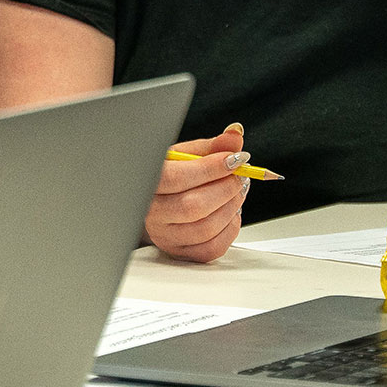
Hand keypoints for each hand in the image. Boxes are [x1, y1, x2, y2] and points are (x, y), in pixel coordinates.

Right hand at [144, 123, 249, 263]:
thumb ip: (213, 146)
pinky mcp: (181, 252)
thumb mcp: (187, 155)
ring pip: (205, 228)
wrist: (161, 200)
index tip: (234, 159)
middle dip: (226, 189)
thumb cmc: (173, 176)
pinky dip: (230, 229)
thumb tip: (235, 135)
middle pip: (193, 206)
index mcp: (147, 181)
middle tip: (239, 177)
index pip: (176, 178)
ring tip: (236, 192)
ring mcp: (165, 235)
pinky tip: (229, 213)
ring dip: (231, 207)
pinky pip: (212, 247)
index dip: (210, 169)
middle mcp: (151, 211)